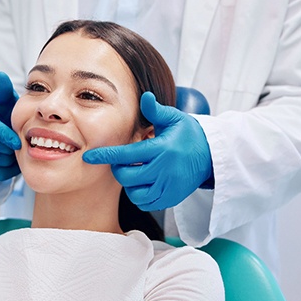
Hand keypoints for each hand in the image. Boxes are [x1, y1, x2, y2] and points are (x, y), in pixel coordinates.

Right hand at [0, 72, 20, 180]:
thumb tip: (0, 76)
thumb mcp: (3, 99)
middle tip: (22, 143)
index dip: (4, 137)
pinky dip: (7, 169)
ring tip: (17, 149)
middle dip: (10, 147)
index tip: (18, 142)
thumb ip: (3, 90)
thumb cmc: (2, 110)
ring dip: (10, 158)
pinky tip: (12, 158)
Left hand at [83, 92, 212, 210]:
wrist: (212, 156)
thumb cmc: (188, 134)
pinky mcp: (172, 198)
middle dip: (119, 169)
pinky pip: (146, 203)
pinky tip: (144, 183)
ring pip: (135, 193)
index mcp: (161, 149)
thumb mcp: (174, 119)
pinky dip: (140, 195)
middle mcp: (164, 170)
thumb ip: (156, 111)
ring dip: (129, 184)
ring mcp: (168, 187)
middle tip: (124, 162)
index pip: (126, 155)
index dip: (105, 156)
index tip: (89, 157)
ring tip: (136, 172)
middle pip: (127, 177)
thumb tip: (145, 96)